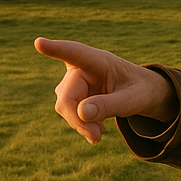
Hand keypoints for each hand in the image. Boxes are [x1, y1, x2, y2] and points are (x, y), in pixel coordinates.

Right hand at [33, 38, 177, 144]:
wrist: (141, 93)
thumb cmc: (140, 90)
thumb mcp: (134, 100)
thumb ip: (110, 106)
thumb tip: (80, 113)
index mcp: (99, 61)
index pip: (75, 53)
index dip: (57, 50)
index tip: (40, 43)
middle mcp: (81, 68)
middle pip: (67, 97)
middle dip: (79, 120)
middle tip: (98, 137)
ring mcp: (73, 81)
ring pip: (64, 107)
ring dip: (81, 124)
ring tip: (102, 130)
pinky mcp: (70, 94)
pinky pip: (68, 114)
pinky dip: (81, 125)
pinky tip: (95, 129)